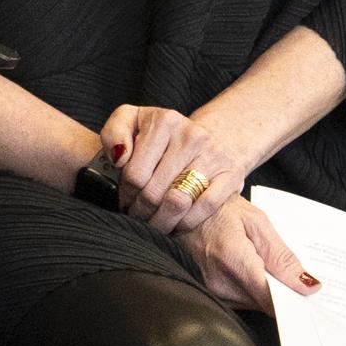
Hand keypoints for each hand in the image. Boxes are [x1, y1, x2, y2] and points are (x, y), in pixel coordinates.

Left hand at [100, 104, 247, 236]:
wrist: (206, 140)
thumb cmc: (161, 136)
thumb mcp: (131, 122)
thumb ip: (114, 133)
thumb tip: (119, 157)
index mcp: (164, 120)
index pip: (135, 173)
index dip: (125, 193)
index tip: (124, 200)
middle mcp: (191, 135)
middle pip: (154, 191)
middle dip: (140, 211)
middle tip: (136, 217)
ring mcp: (213, 155)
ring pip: (178, 203)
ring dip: (160, 221)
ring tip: (152, 223)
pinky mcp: (231, 175)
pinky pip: (204, 208)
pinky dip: (186, 222)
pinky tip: (176, 224)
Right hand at [180, 197, 320, 315]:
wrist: (188, 209)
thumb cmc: (221, 210)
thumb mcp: (258, 222)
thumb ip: (282, 256)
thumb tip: (307, 285)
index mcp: (233, 260)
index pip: (271, 300)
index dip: (294, 303)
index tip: (308, 298)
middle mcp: (221, 283)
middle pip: (266, 304)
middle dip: (283, 293)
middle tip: (290, 273)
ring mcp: (215, 292)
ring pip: (256, 304)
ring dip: (268, 291)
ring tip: (267, 264)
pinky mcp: (213, 294)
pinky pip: (244, 301)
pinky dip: (255, 289)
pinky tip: (255, 270)